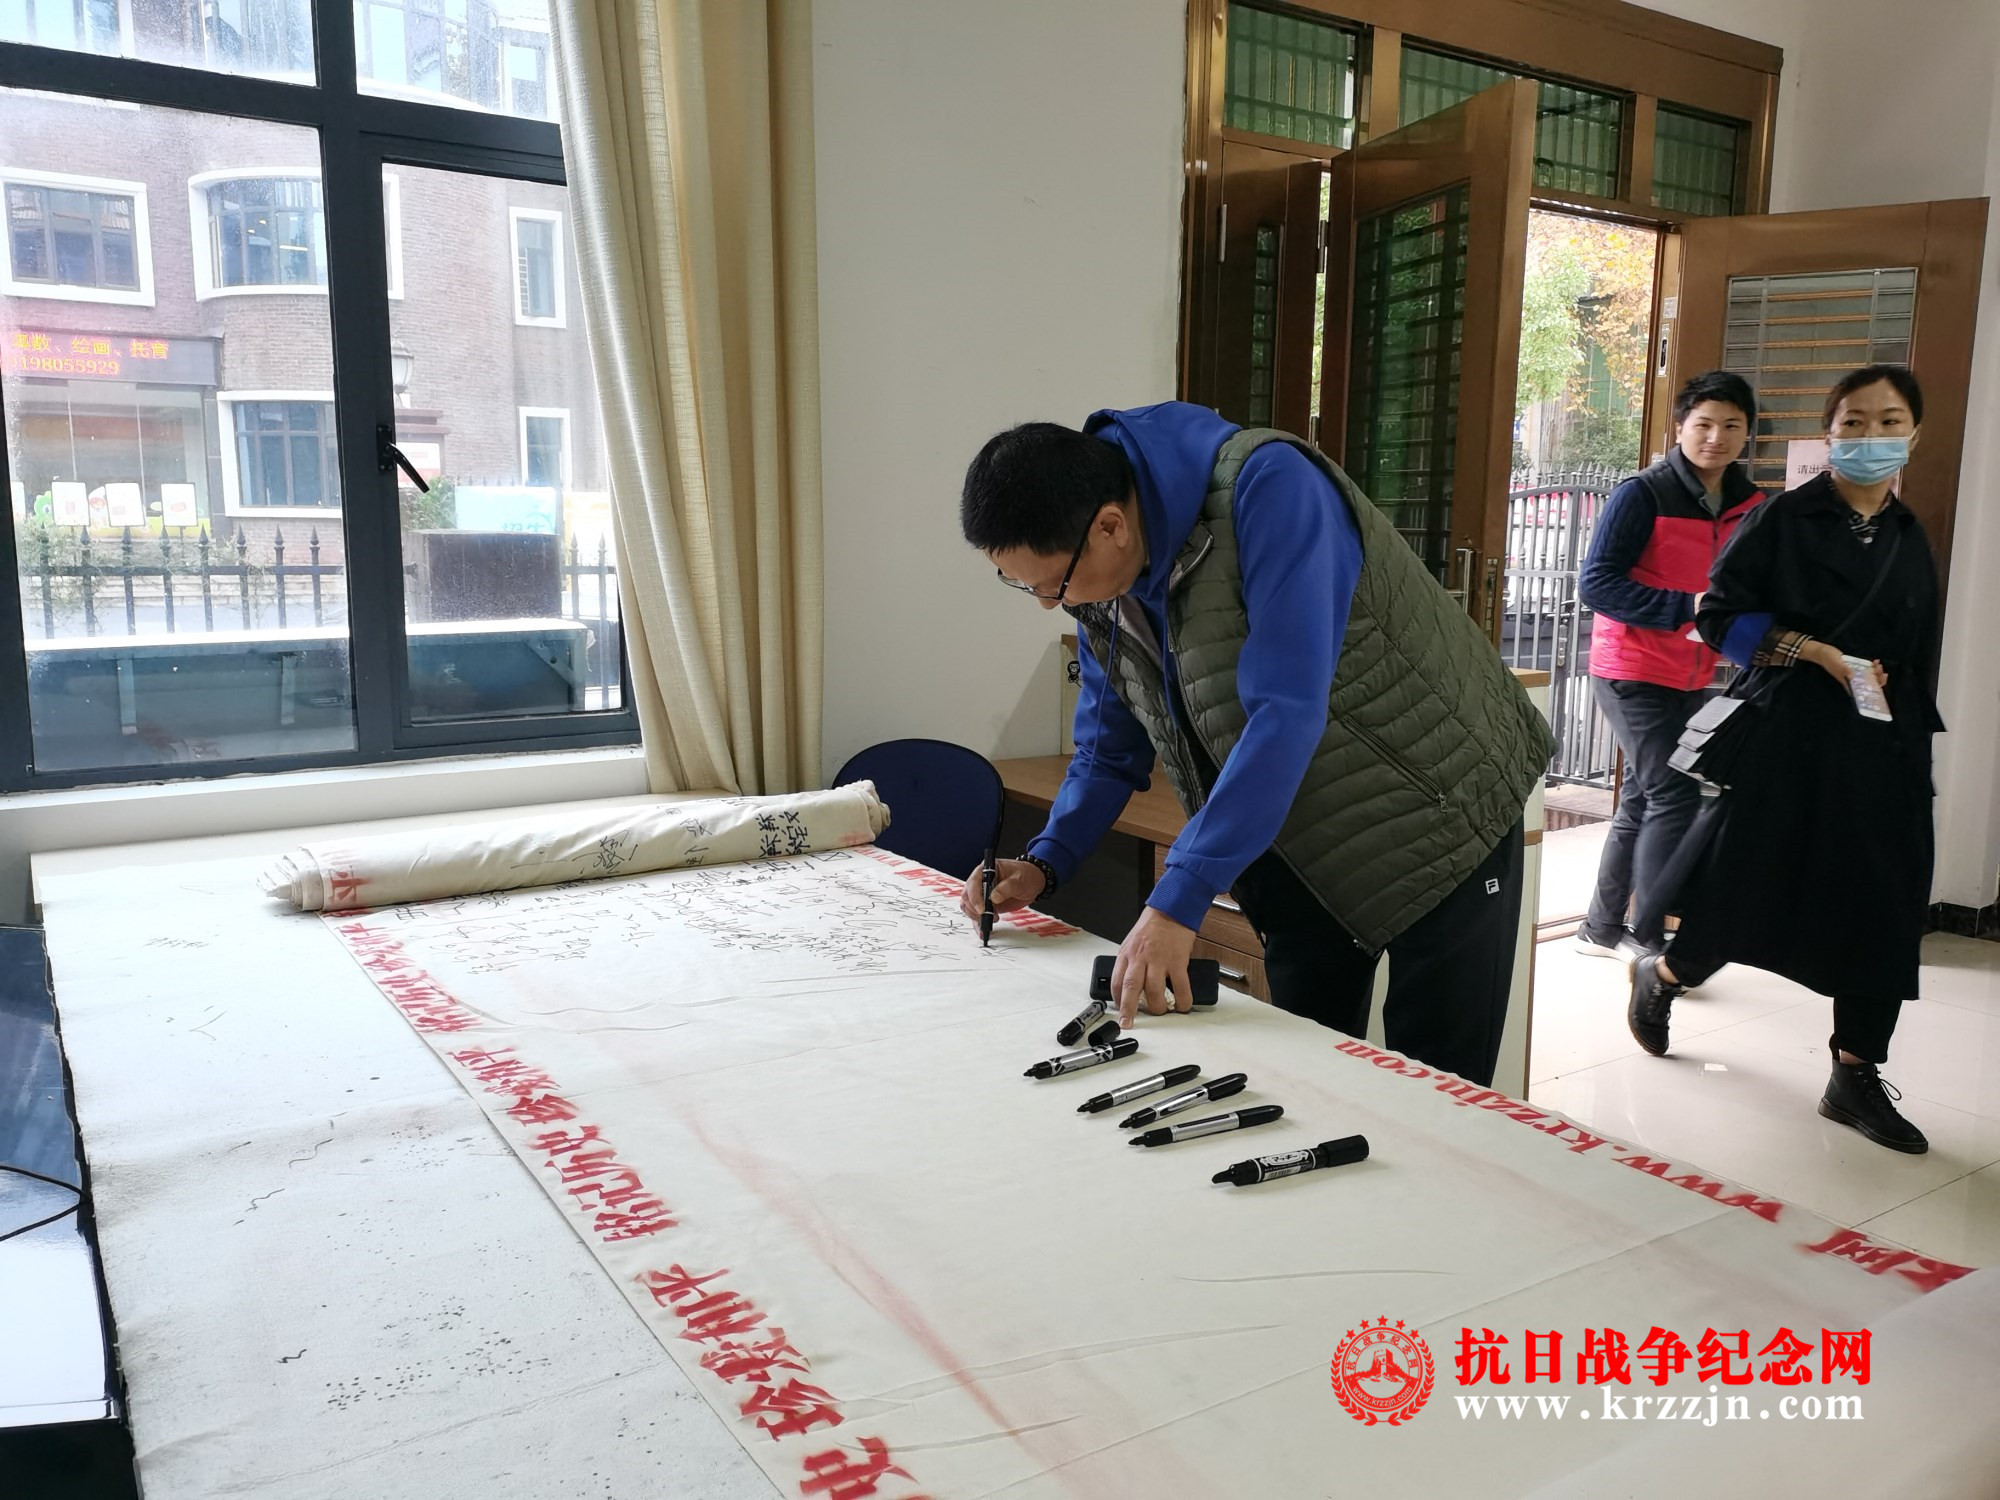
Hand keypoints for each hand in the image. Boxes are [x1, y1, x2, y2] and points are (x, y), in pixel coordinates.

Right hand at [958, 858, 1045, 925]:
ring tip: (989, 922)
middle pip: (967, 896)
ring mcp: (981, 893)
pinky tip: (983, 931)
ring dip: (976, 917)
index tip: (982, 909)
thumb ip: (1007, 887)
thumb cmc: (1025, 875)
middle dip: (975, 909)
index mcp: (985, 870)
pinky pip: (976, 914)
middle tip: (988, 917)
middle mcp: (979, 881)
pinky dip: (978, 923)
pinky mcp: (985, 905)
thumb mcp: (1019, 879)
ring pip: (968, 906)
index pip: (973, 883)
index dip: (975, 897)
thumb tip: (994, 897)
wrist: (1032, 883)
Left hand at [1112, 906, 1198, 1024]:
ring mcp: (1159, 960)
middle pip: (1131, 988)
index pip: (1116, 981)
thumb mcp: (1132, 942)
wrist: (1171, 909)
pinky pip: (1180, 987)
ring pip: (1154, 991)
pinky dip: (1182, 1000)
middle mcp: (1140, 958)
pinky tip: (1182, 1005)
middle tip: (1128, 1023)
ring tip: (1160, 1010)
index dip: (1117, 999)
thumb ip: (1130, 962)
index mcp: (1127, 954)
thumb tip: (1131, 984)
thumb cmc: (1153, 925)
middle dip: (1128, 1010)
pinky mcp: (1177, 961)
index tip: (1121, 1010)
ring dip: (1157, 1007)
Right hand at [1805, 641, 1886, 691]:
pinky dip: (1872, 666)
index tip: (1880, 682)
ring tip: (1878, 665)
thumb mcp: (1838, 665)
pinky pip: (1866, 669)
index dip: (1874, 689)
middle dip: (1878, 680)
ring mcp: (1855, 674)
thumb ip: (1845, 671)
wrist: (1823, 652)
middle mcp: (1853, 680)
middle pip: (1869, 684)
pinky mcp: (1855, 667)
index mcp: (1849, 683)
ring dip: (1876, 672)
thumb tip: (1854, 677)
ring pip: (1869, 677)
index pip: (1863, 690)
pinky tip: (1874, 661)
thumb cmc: (1829, 660)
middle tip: (1882, 672)